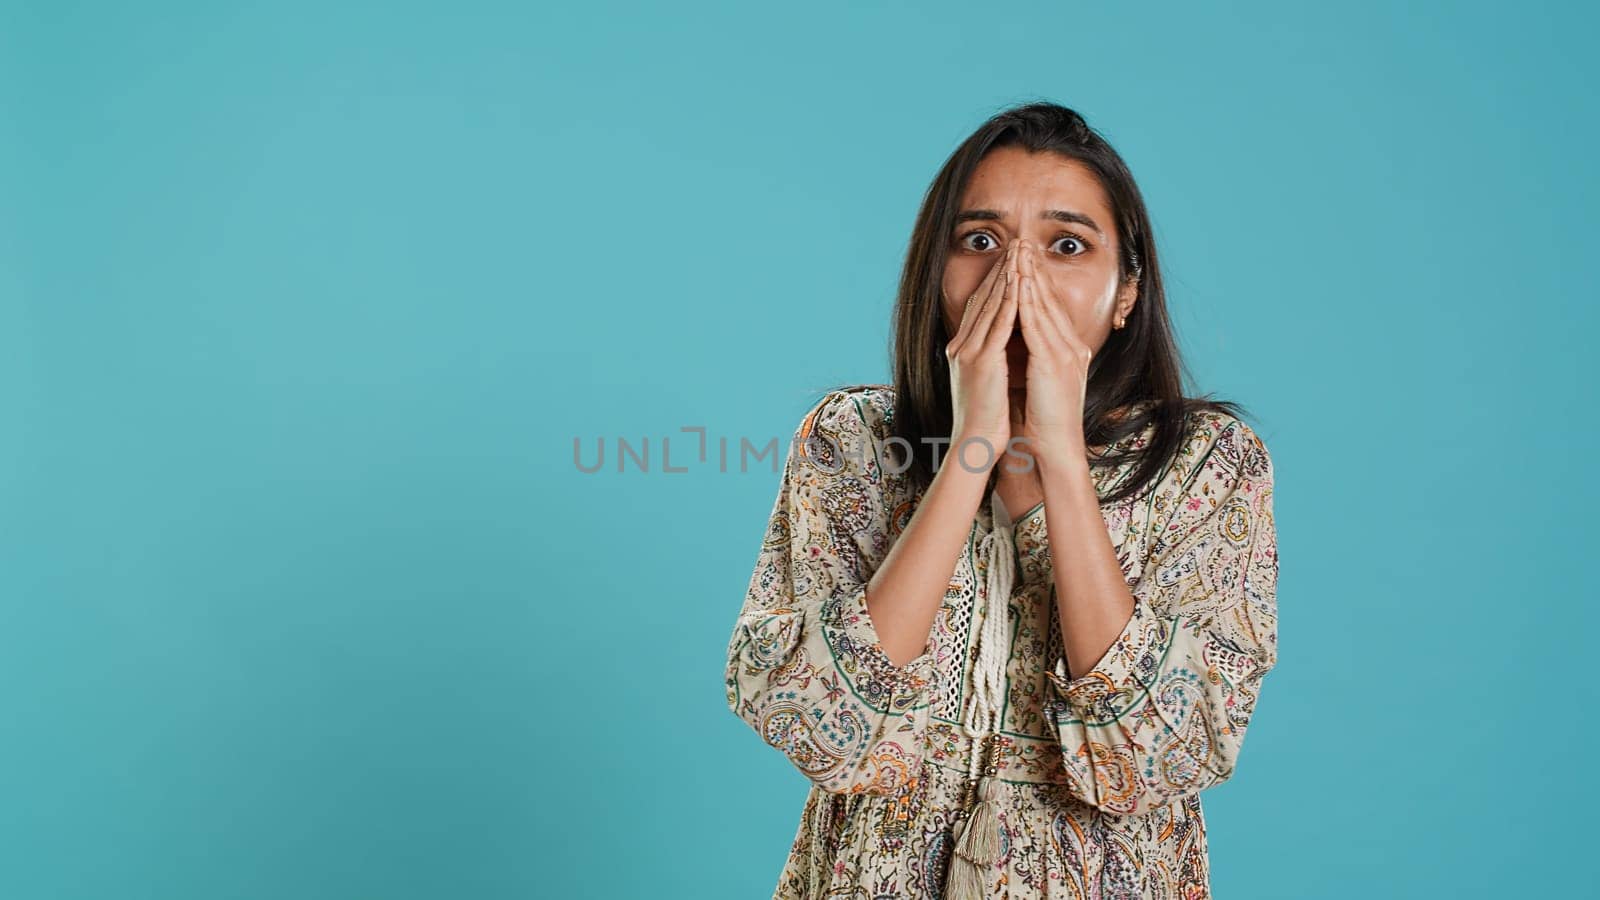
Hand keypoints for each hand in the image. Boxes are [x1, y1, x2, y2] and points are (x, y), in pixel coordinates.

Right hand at [946, 239, 1020, 472]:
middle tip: (1016, 242)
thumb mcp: (985, 383)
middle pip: (983, 297)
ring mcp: (969, 352)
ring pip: (990, 304)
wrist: (975, 446)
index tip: (1011, 259)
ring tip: (1020, 250)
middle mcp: (961, 346)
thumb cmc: (984, 422)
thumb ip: (991, 360)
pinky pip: (999, 323)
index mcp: (962, 350)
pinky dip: (1010, 300)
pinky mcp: (982, 361)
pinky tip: (1020, 281)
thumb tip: (1003, 348)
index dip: (995, 280)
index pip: (980, 306)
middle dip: (1001, 268)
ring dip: (1007, 275)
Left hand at [1014, 242, 1089, 464]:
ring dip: (1031, 277)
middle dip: (1035, 268)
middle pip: (1051, 299)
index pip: (1051, 307)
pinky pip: (1038, 326)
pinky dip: (1028, 303)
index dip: (1038, 280)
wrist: (1055, 449)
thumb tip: (1018, 342)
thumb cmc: (1043, 421)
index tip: (1024, 256)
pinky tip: (1019, 284)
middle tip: (1023, 240)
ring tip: (1019, 251)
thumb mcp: (1039, 381)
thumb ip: (1033, 358)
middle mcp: (1072, 347)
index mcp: (1069, 351)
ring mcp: (1066, 354)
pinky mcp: (1054, 363)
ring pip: (1045, 306)